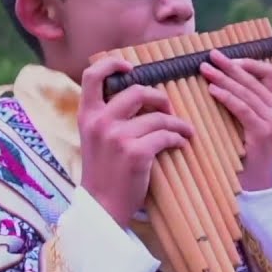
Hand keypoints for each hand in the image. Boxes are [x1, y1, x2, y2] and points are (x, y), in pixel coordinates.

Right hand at [78, 56, 194, 227]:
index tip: (132, 67)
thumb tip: (137, 97)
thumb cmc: (103, 173)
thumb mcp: (94, 139)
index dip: (112, 64)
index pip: (92, 76)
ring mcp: (117, 137)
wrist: (102, 207)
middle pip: (137, 91)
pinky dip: (178, 138)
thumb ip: (107, 118)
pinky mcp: (136, 153)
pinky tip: (181, 144)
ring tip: (185, 131)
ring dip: (177, 123)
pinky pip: (166, 136)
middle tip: (169, 109)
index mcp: (87, 115)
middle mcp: (100, 122)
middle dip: (160, 97)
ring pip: (158, 117)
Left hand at [200, 50, 271, 190]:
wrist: (257, 184)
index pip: (267, 73)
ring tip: (205, 71)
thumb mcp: (248, 126)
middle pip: (254, 79)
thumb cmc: (246, 154)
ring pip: (247, 92)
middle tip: (210, 57)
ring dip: (224, 79)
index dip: (248, 62)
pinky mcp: (264, 132)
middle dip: (230, 66)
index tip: (227, 58)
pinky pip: (243, 109)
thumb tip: (220, 80)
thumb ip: (243, 105)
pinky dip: (227, 97)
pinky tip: (213, 90)